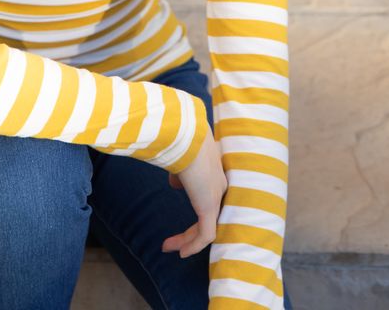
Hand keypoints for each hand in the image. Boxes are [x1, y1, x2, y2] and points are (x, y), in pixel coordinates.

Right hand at [162, 124, 227, 257]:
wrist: (184, 134)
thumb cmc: (178, 139)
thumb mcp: (180, 156)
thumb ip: (181, 171)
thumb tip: (177, 184)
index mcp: (213, 169)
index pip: (208, 193)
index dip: (195, 204)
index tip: (181, 208)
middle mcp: (218, 184)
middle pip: (208, 215)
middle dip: (189, 230)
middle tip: (172, 241)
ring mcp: (215, 196)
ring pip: (207, 227)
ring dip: (187, 239)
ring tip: (169, 247)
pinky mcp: (209, 207)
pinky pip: (206, 235)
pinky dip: (194, 245)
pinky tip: (181, 252)